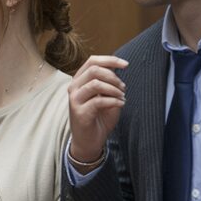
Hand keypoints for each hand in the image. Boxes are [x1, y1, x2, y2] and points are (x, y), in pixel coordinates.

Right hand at [67, 55, 128, 170]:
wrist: (90, 141)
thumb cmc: (99, 117)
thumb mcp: (106, 95)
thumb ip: (109, 82)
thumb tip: (116, 67)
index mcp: (80, 80)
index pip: (92, 61)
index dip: (110, 60)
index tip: (126, 65)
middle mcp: (74, 88)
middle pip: (94, 70)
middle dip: (114, 77)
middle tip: (123, 88)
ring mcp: (75, 100)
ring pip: (96, 84)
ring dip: (114, 89)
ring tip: (122, 97)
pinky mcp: (80, 113)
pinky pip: (99, 101)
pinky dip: (114, 101)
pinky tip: (121, 104)